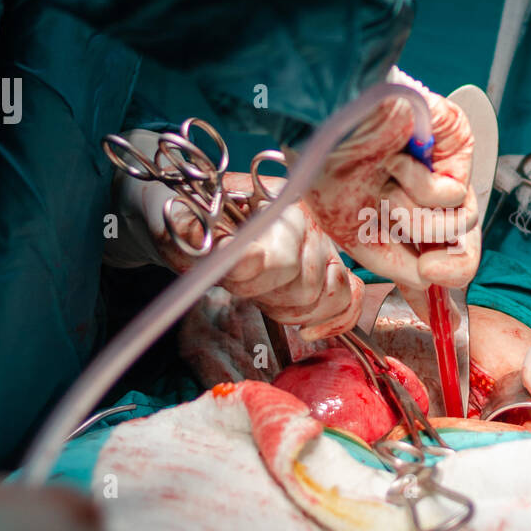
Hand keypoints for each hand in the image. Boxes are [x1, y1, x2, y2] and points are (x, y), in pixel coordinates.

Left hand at [156, 173, 364, 340]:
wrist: (196, 213)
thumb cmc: (189, 216)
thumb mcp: (180, 222)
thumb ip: (199, 233)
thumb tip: (236, 254)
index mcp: (278, 199)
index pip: (282, 257)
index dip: (251, 277)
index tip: (228, 274)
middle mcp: (312, 220)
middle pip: (304, 285)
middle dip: (264, 293)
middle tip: (235, 282)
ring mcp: (326, 245)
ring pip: (325, 297)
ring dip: (286, 307)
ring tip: (259, 295)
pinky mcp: (332, 269)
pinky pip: (350, 299)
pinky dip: (333, 319)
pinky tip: (306, 330)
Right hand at [301, 67, 480, 291]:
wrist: (328, 122)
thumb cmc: (327, 167)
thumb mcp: (353, 234)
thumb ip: (393, 264)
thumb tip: (427, 286)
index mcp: (401, 212)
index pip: (436, 253)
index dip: (442, 283)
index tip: (443, 318)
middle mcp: (425, 194)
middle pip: (464, 249)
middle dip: (449, 266)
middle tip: (429, 267)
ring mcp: (444, 169)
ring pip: (460, 225)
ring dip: (414, 217)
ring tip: (386, 190)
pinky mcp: (457, 146)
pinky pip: (454, 195)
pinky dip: (420, 188)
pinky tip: (397, 163)